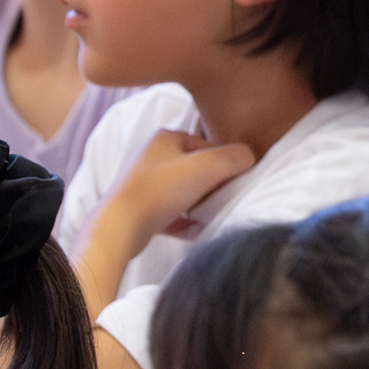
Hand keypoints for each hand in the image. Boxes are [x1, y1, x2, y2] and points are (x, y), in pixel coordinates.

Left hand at [97, 128, 257, 252]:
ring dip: (199, 205)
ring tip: (208, 216)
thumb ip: (237, 157)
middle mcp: (152, 156)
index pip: (208, 146)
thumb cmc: (160, 190)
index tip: (231, 182)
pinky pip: (171, 214)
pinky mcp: (139, 209)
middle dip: (211, 186)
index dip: (225, 164)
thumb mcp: (209, 166)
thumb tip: (248, 158)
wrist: (120, 227)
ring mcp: (143, 183)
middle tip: (221, 200)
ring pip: (183, 192)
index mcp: (166, 137)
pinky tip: (194, 231)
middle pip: (196, 169)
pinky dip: (184, 222)